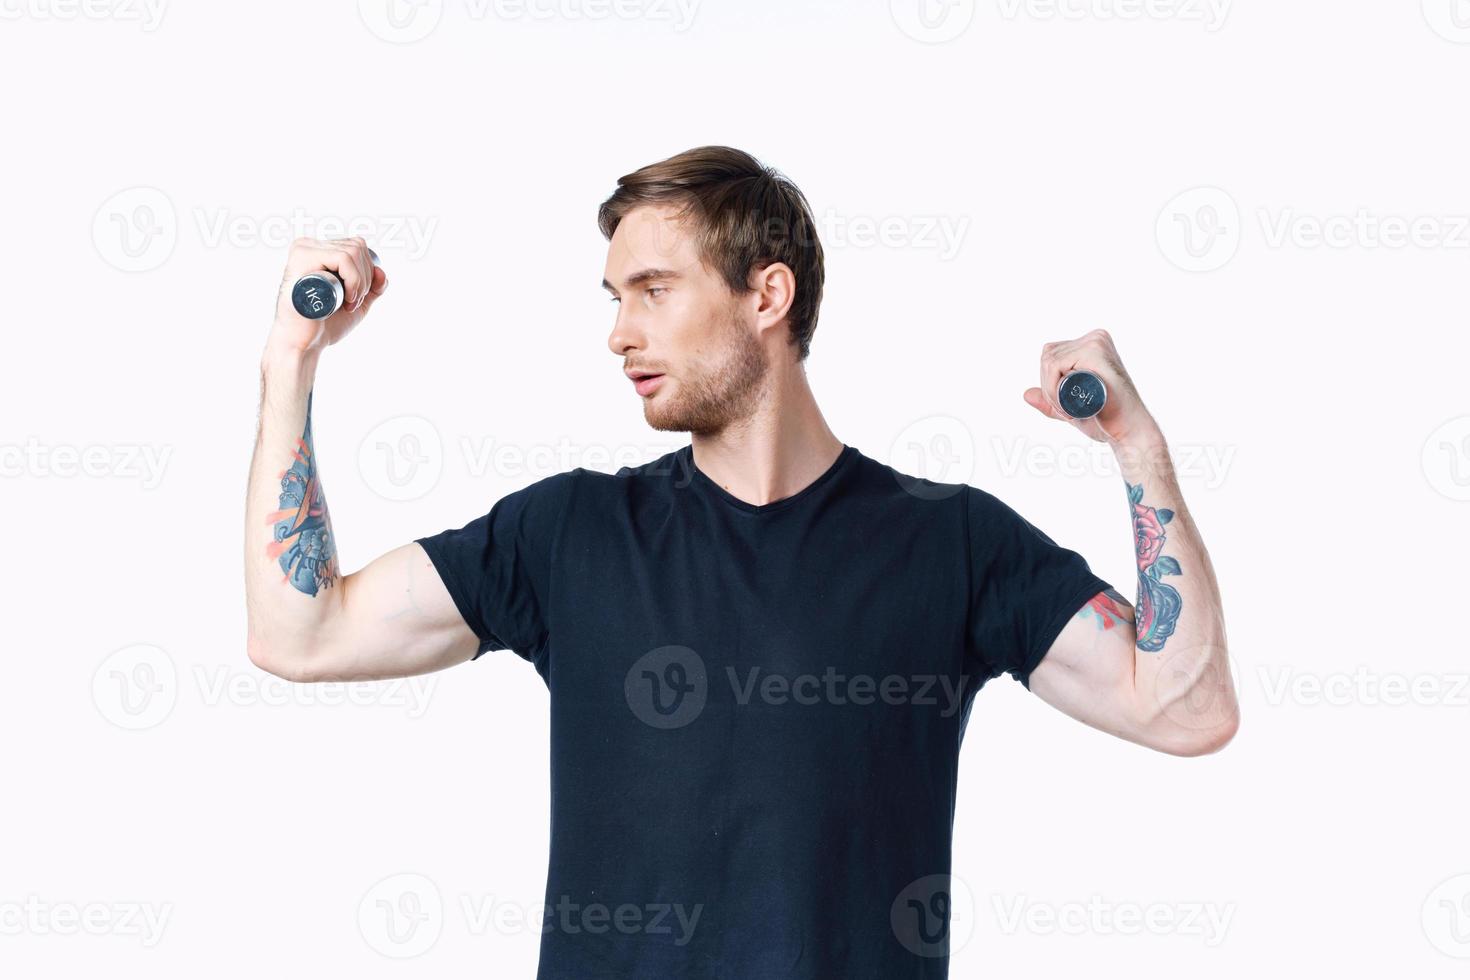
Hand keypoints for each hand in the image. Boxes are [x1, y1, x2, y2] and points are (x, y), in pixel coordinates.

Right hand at [266, 236, 387, 355]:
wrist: (305, 343)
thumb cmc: (325, 324)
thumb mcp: (357, 302)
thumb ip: (373, 288)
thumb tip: (381, 271)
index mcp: (319, 251)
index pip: (357, 246)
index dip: (367, 272)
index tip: (356, 298)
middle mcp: (309, 246)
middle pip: (358, 246)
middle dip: (365, 279)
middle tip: (351, 303)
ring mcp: (303, 250)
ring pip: (353, 252)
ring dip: (360, 283)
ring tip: (347, 303)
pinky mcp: (302, 258)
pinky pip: (343, 258)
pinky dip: (354, 280)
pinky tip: (345, 299)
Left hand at [1023, 329, 1160, 446]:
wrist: (1129, 431)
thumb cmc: (1106, 419)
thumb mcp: (1072, 407)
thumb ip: (1051, 402)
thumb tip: (1026, 394)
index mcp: (1092, 345)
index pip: (1051, 355)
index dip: (1048, 383)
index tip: (1063, 407)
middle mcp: (1095, 338)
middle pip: (1047, 356)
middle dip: (1048, 389)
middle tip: (1068, 412)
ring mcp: (1096, 342)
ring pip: (1049, 362)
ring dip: (1051, 392)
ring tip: (1071, 411)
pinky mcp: (1095, 351)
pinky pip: (1055, 365)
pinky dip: (1053, 388)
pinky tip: (1070, 406)